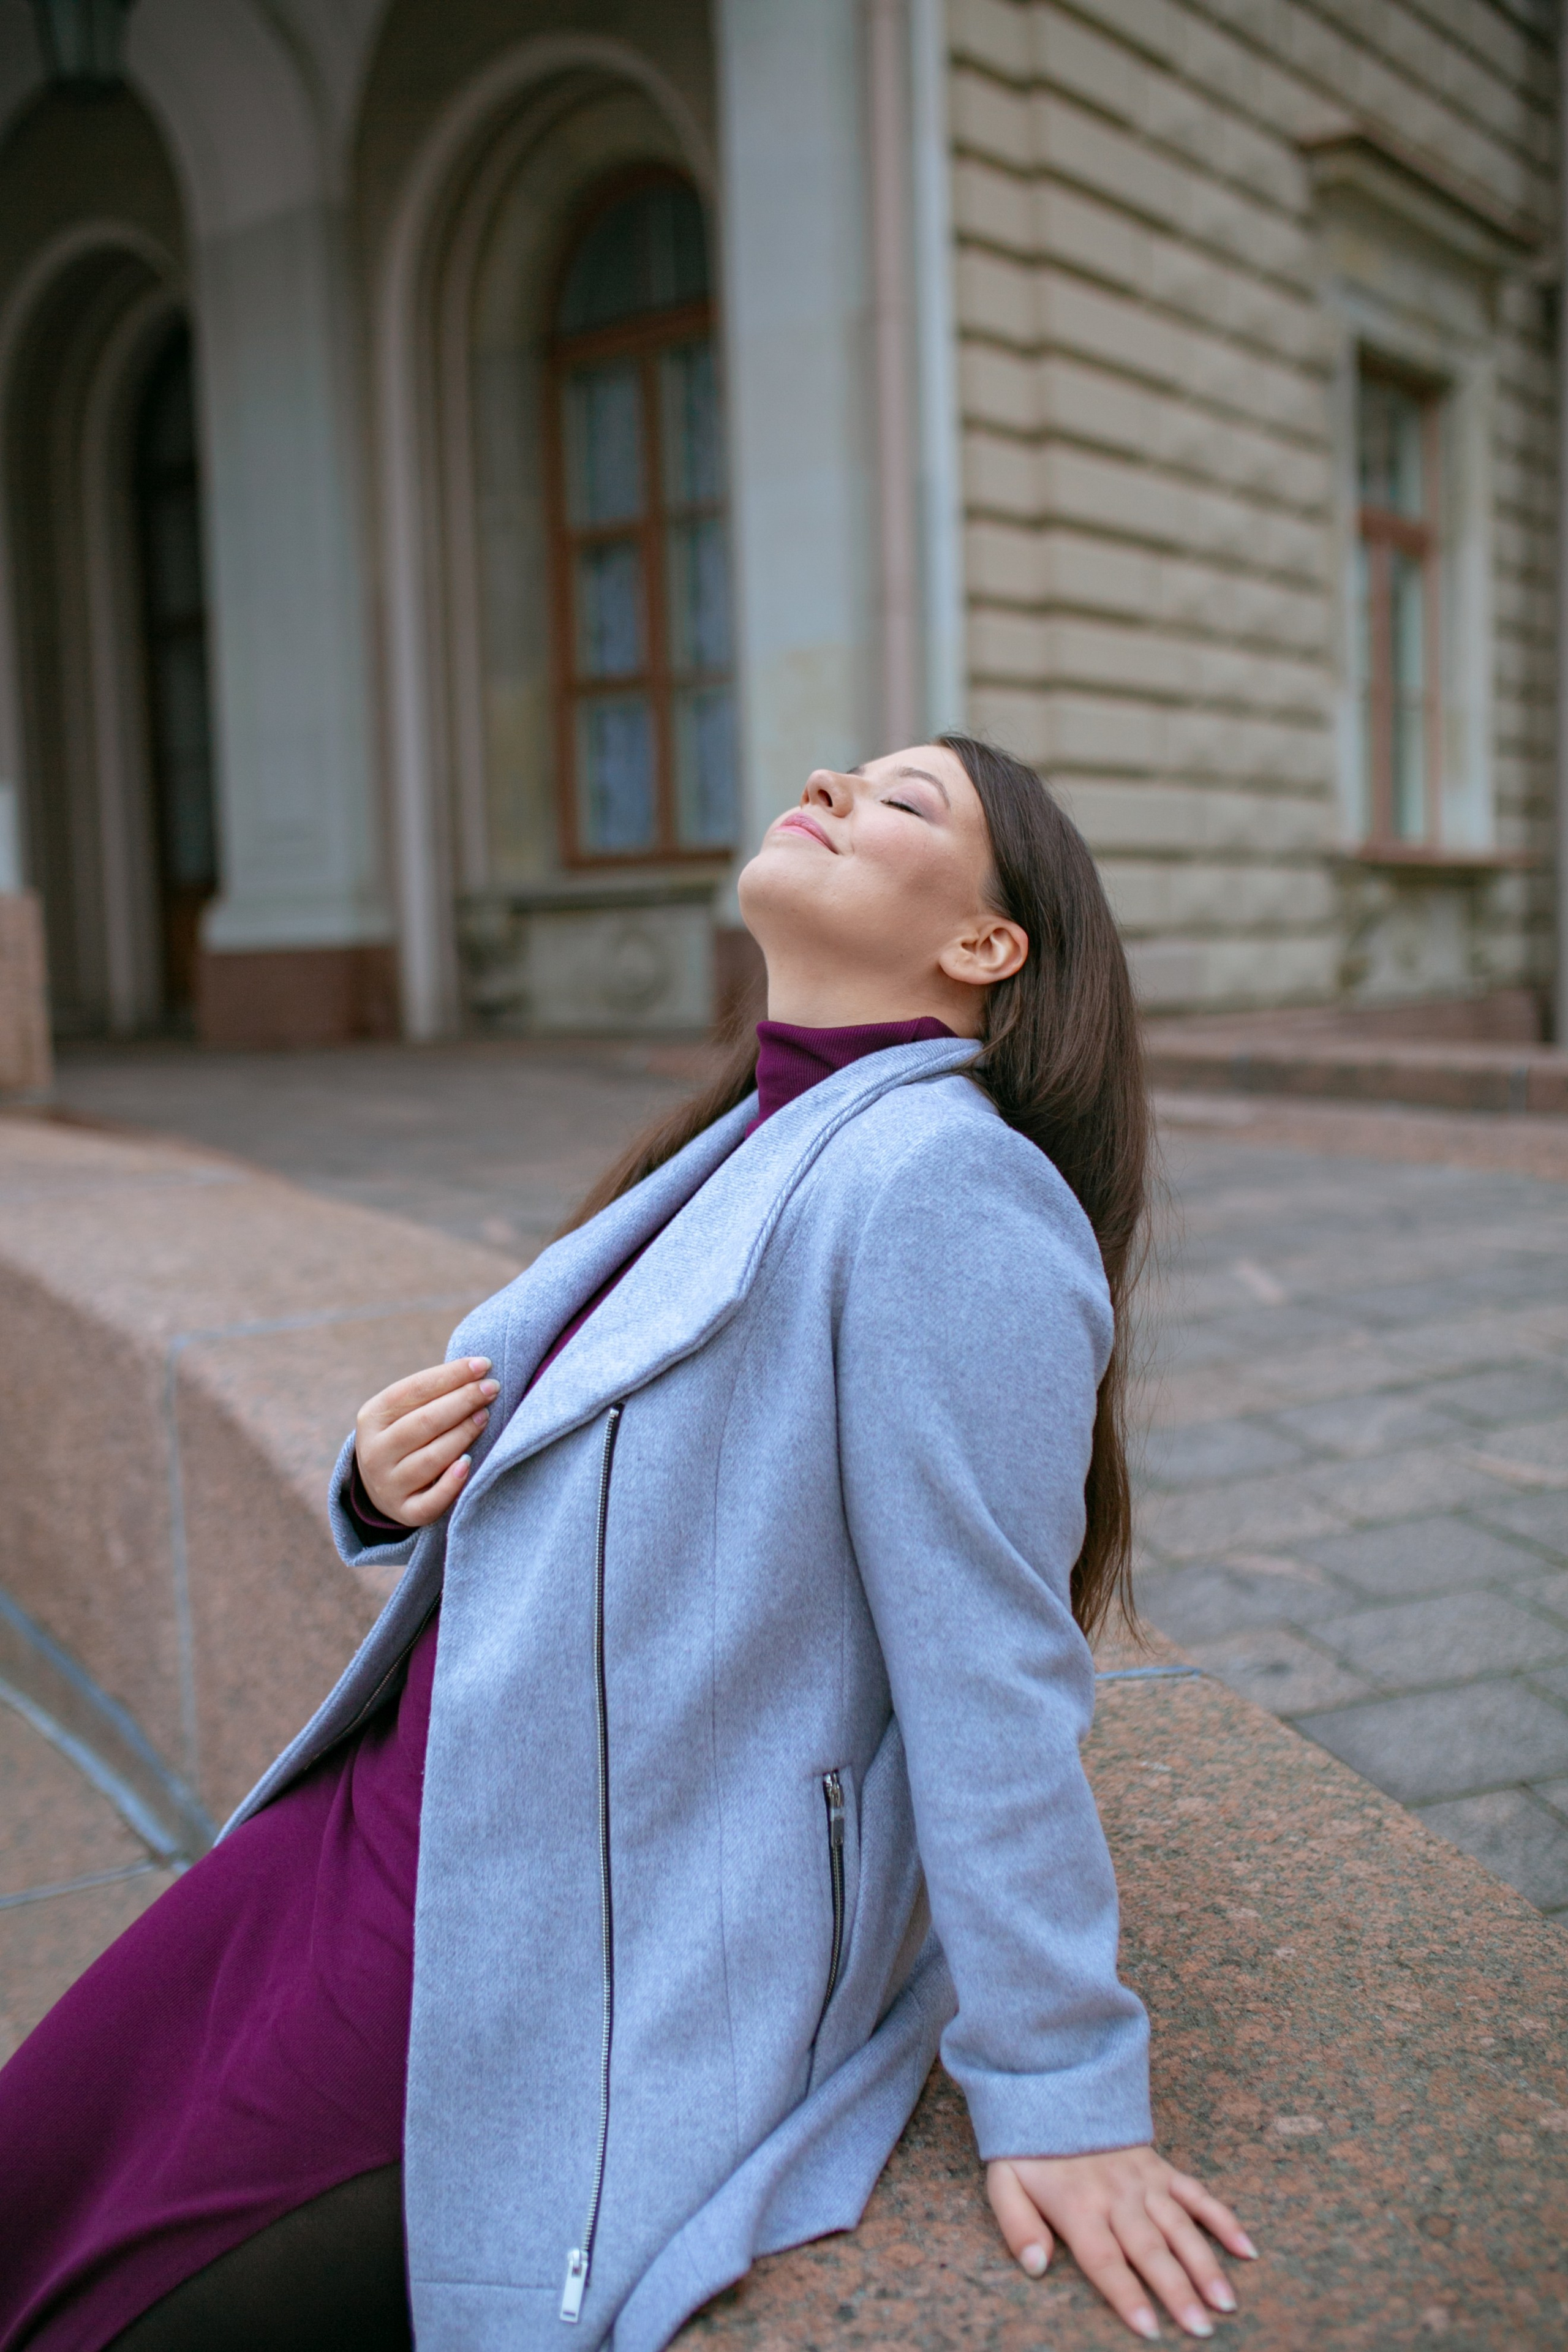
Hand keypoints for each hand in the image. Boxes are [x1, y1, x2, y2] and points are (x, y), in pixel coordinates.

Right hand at [354, 1358, 497, 1527]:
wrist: (382, 1485)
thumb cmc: (408, 1434)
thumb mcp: (405, 1410)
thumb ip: (432, 1392)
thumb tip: (478, 1368)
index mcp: (372, 1417)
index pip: (413, 1390)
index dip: (450, 1375)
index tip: (484, 1364)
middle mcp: (374, 1452)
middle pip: (424, 1422)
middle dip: (463, 1401)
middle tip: (492, 1388)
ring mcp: (388, 1484)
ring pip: (431, 1458)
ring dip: (463, 1434)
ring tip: (485, 1415)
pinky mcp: (405, 1512)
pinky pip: (431, 1501)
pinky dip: (451, 1483)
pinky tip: (468, 1463)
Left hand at [987, 2146, 1254, 2339]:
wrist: (1054, 2086)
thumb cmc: (1030, 2148)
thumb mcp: (1004, 2181)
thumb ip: (1016, 2224)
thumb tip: (1035, 2265)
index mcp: (1078, 2205)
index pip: (1105, 2259)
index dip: (1126, 2294)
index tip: (1149, 2328)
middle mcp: (1117, 2195)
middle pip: (1150, 2249)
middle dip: (1177, 2291)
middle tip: (1202, 2329)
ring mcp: (1144, 2181)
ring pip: (1180, 2226)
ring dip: (1205, 2264)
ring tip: (1225, 2301)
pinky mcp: (1161, 2168)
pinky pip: (1197, 2194)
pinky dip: (1223, 2220)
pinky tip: (1246, 2249)